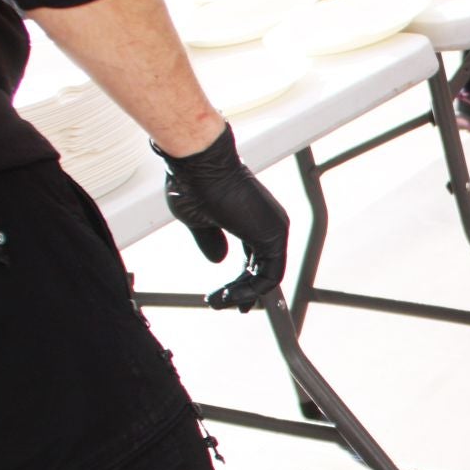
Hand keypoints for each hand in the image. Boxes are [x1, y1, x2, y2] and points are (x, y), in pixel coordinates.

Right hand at [155, 124, 288, 311]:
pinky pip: (269, 275)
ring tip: (217, 301)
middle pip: (263, 270)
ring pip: (267, 276)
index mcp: (254, 220)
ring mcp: (275, 229)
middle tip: (220, 304)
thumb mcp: (199, 221)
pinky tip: (228, 295)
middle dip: (242, 293)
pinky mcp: (274, 236)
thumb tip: (218, 260)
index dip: (242, 281)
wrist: (198, 166)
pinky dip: (250, 290)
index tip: (225, 296)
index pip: (255, 259)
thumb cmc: (194, 184)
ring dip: (242, 294)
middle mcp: (270, 224)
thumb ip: (211, 241)